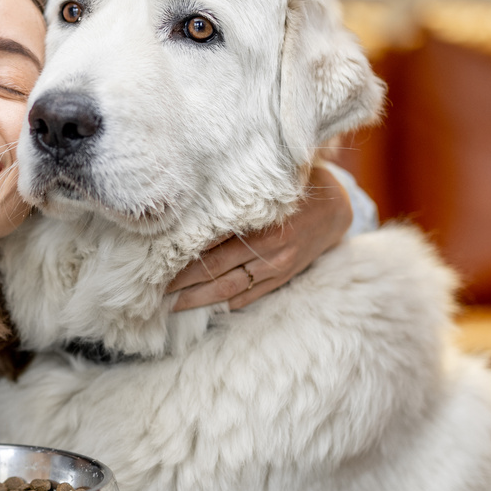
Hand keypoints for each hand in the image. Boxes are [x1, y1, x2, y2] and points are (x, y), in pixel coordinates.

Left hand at [167, 164, 352, 311]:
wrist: (337, 208)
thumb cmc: (295, 186)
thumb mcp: (271, 182)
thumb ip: (237, 189)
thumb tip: (195, 195)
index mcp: (262, 220)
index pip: (212, 241)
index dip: (183, 254)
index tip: (156, 262)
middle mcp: (269, 247)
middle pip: (214, 269)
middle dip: (181, 281)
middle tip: (153, 290)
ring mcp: (276, 266)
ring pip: (229, 288)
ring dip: (198, 299)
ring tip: (171, 305)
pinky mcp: (282, 277)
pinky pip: (250, 296)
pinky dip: (226, 303)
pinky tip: (205, 309)